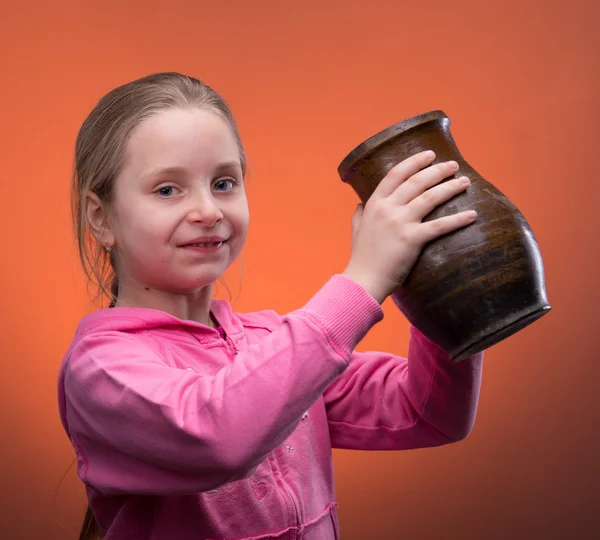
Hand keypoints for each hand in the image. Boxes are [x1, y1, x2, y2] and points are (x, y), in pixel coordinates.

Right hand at [342, 150, 476, 303]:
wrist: (363, 280)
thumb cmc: (361, 257)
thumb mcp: (356, 229)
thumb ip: (359, 214)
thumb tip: (360, 204)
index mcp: (374, 204)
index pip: (396, 174)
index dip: (414, 162)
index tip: (430, 154)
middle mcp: (387, 209)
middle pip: (417, 181)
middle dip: (438, 170)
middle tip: (454, 165)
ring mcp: (400, 223)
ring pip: (430, 197)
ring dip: (451, 187)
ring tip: (465, 182)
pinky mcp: (412, 239)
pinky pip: (440, 226)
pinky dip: (458, 219)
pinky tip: (472, 214)